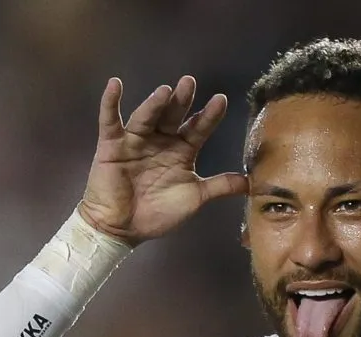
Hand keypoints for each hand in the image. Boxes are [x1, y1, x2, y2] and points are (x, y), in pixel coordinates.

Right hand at [79, 76, 247, 245]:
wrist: (123, 230)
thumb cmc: (158, 213)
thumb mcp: (194, 198)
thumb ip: (220, 186)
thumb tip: (251, 183)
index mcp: (181, 151)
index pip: (197, 128)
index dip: (209, 115)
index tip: (221, 100)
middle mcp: (160, 141)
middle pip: (173, 116)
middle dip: (182, 100)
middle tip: (189, 82)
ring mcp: (135, 141)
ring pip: (146, 117)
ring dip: (154, 103)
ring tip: (165, 91)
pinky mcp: (111, 146)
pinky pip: (110, 121)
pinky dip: (110, 102)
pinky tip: (115, 84)